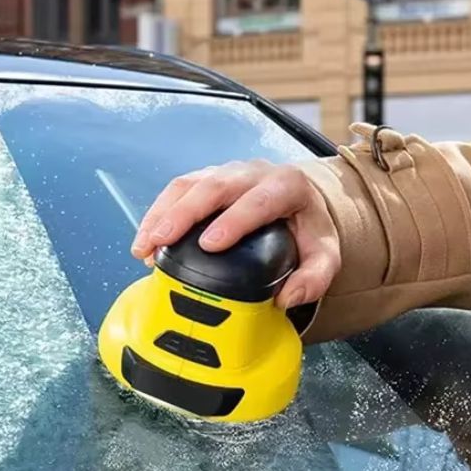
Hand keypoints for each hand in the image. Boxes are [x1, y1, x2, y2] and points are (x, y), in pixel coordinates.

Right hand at [131, 160, 340, 309]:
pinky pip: (179, 189)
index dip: (233, 221)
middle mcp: (255, 172)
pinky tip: (147, 241)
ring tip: (145, 247)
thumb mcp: (325, 255)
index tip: (210, 245)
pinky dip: (158, 213)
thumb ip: (314, 279)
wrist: (303, 204)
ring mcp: (229, 171)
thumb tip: (287, 299)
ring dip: (163, 213)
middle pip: (215, 186)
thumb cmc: (310, 230)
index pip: (259, 200)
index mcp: (288, 186)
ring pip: (190, 184)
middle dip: (184, 214)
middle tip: (161, 242)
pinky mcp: (209, 177)